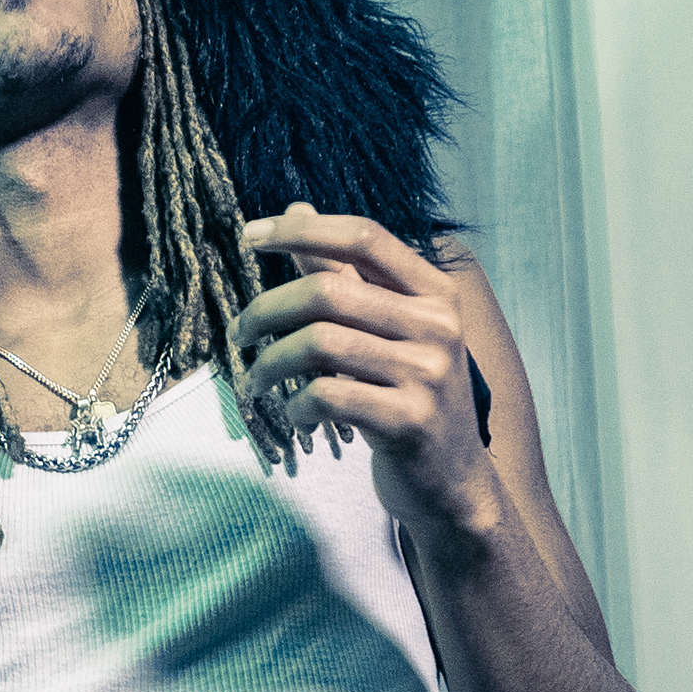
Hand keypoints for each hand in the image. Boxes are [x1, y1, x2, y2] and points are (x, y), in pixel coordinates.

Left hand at [232, 205, 498, 549]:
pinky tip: (299, 417)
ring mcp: (428, 374)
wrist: (452, 483)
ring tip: (258, 380)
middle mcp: (438, 325)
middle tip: (240, 333)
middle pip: (327, 291)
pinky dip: (297, 406)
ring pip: (318, 344)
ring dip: (270, 363)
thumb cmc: (408, 398)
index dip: (301, 231)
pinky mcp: (409, 421)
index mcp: (435, 292)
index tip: (249, 235)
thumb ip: (345, 273)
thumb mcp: (387, 331)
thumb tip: (295, 209)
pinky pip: (326, 396)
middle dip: (267, 310)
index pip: (363, 237)